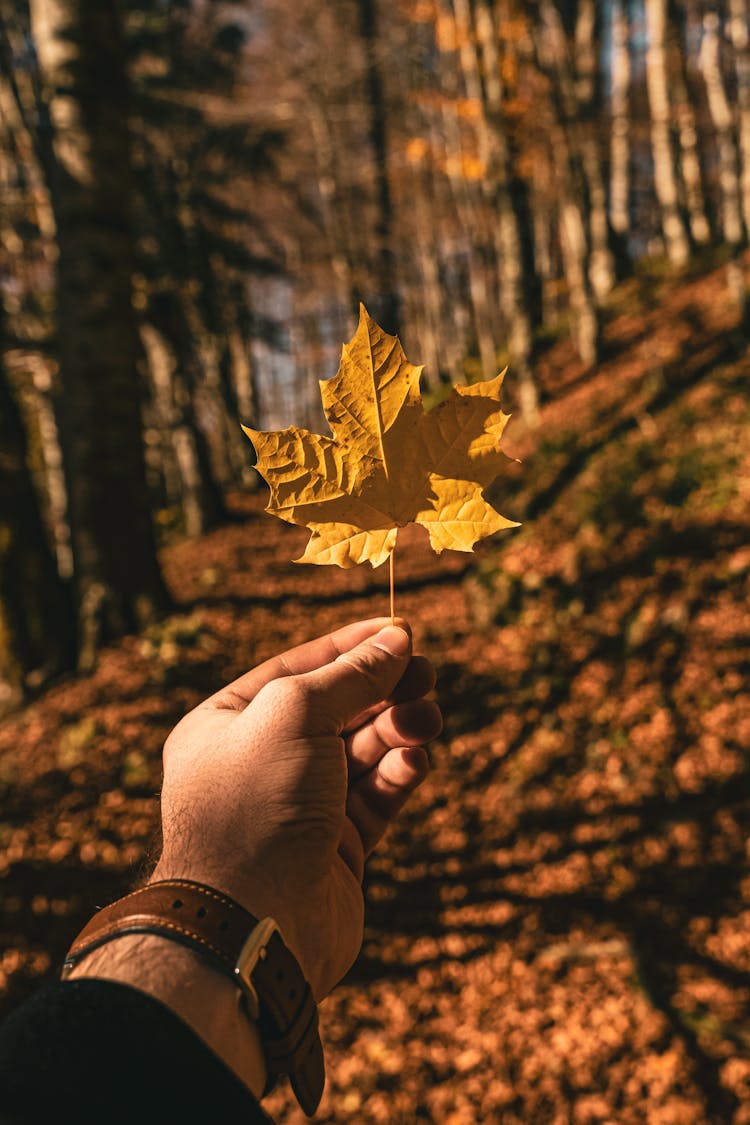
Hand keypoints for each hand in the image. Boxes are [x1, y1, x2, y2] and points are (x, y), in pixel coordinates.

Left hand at [151, 617, 440, 998]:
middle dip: (383, 689)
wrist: (254, 923)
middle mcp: (261, 763)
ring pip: (362, 752)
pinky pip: (375, 796)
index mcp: (227, 724)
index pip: (298, 669)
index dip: (352, 646)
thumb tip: (396, 638)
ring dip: (398, 729)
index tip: (403, 629)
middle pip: (336, 708)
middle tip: (426, 676)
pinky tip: (417, 761)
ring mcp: (299, 807)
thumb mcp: (296, 714)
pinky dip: (398, 774)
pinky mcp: (335, 848)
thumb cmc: (259, 806)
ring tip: (427, 719)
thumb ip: (350, 674)